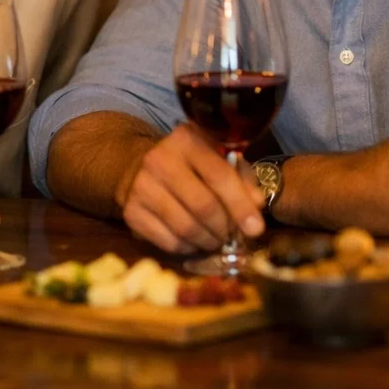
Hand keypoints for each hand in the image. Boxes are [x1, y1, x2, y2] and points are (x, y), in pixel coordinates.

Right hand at [116, 123, 264, 254]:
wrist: (136, 166)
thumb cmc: (187, 163)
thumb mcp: (214, 157)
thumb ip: (239, 177)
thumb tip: (256, 204)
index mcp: (185, 140)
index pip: (219, 175)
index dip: (240, 205)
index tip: (256, 229)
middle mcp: (159, 160)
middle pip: (204, 206)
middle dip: (225, 228)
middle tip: (233, 236)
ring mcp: (142, 187)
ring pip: (187, 228)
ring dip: (209, 241)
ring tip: (216, 239)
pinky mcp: (131, 212)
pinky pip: (169, 242)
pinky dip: (188, 248)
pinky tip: (194, 241)